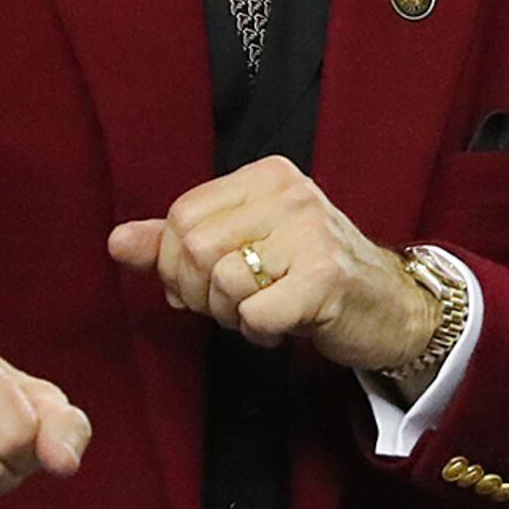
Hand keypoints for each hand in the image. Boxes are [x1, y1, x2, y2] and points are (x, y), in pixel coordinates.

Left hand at [107, 156, 437, 372]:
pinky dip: (258, 333)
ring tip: (261, 313)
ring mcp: (311, 233)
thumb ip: (179, 242)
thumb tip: (117, 241)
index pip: (182, 215)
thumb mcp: (245, 246)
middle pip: (194, 247)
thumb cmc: (310, 275)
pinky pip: (254, 314)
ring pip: (222, 281)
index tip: (200, 284)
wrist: (391, 306)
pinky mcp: (326, 279)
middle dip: (198, 293)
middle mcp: (289, 193)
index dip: (175, 262)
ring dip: (229, 316)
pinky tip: (282, 327)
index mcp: (265, 176)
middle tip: (229, 306)